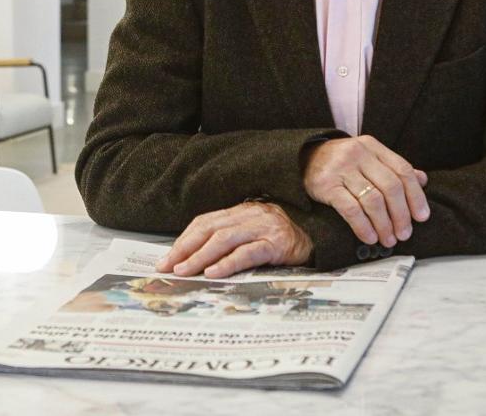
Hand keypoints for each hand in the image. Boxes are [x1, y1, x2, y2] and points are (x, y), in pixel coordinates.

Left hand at [155, 202, 313, 278]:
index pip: (204, 223)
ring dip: (200, 256)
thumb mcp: (253, 234)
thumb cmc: (282, 239)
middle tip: (168, 267)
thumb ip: (230, 240)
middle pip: (209, 229)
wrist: (319, 234)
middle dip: (185, 249)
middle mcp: (249, 216)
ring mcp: (263, 228)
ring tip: (185, 271)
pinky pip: (248, 252)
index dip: (184, 240)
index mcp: (240, 212)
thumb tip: (196, 260)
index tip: (167, 258)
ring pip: (224, 239)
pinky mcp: (277, 243)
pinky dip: (228, 263)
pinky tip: (214, 273)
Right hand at [302, 136, 429, 247]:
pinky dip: (363, 226)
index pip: (402, 170)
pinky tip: (369, 237)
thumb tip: (422, 180)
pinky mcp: (326, 185)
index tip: (422, 217)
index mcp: (372, 147)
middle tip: (404, 234)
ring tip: (388, 239)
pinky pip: (350, 209)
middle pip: (390, 187)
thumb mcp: (368, 157)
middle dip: (401, 215)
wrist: (304, 157)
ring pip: (372, 200)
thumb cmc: (342, 162)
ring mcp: (341, 169)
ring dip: (384, 224)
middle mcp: (358, 155)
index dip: (416, 196)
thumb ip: (393, 167)